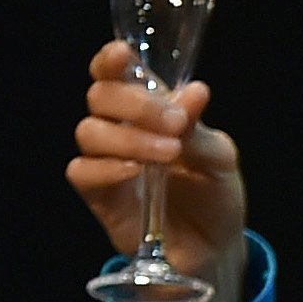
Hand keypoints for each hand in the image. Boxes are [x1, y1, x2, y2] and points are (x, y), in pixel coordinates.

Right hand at [67, 39, 248, 301]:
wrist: (214, 247)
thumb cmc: (214, 192)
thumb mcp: (220, 159)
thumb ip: (201, 129)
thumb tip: (195, 91)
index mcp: (146, 110)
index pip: (114, 74)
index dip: (111, 61)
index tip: (122, 54)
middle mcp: (119, 129)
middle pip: (99, 97)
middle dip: (134, 103)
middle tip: (174, 123)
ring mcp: (106, 161)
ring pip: (89, 132)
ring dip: (129, 137)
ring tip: (169, 153)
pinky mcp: (99, 195)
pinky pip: (82, 173)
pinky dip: (107, 168)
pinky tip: (137, 171)